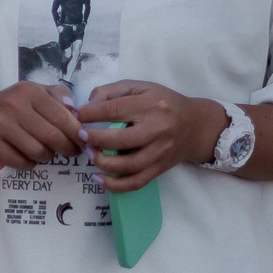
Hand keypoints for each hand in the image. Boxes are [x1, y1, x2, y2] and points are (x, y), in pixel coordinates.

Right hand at [0, 82, 85, 171]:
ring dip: (47, 157)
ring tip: (44, 152)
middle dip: (67, 148)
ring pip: (39, 152)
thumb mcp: (28, 93)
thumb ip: (55, 95)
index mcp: (28, 91)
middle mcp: (14, 105)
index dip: (77, 132)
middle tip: (71, 152)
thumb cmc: (6, 107)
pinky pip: (21, 162)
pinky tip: (26, 157)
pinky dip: (29, 164)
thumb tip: (75, 109)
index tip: (83, 140)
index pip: (63, 116)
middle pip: (53, 137)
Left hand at [79, 82, 223, 189]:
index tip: (77, 116)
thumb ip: (112, 92)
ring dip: (103, 162)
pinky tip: (99, 178)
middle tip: (81, 136)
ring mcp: (160, 151)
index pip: (115, 110)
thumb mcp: (140, 87)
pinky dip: (116, 185)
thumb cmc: (163, 103)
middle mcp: (157, 129)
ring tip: (89, 154)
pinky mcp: (160, 168)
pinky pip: (137, 181)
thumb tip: (87, 106)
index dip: (91, 114)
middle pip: (121, 139)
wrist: (196, 126)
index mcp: (150, 105)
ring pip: (128, 164)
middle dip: (95, 139)